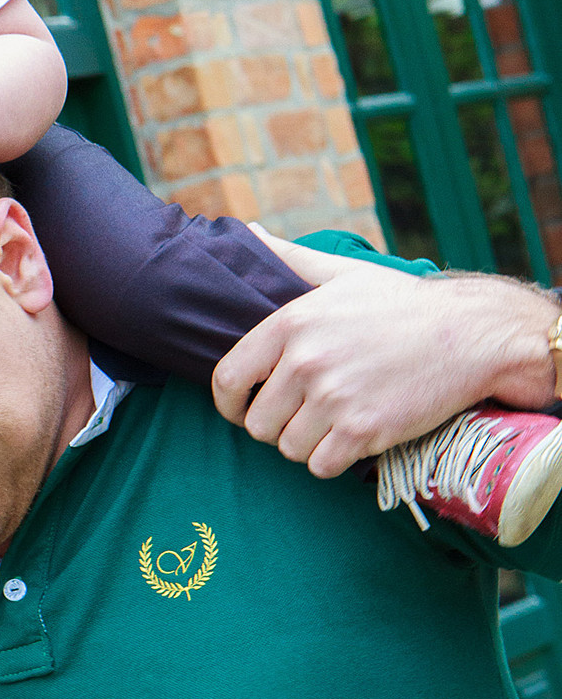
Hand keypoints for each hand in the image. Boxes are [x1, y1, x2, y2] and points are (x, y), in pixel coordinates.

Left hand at [212, 228, 556, 475]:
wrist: (471, 334)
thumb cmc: (402, 304)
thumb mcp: (341, 273)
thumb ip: (289, 258)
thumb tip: (249, 233)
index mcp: (290, 324)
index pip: (227, 379)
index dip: (229, 404)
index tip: (242, 409)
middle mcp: (305, 361)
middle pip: (257, 424)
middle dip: (275, 426)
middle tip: (303, 415)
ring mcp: (334, 399)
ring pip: (288, 449)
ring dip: (306, 444)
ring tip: (332, 422)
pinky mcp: (364, 431)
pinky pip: (321, 466)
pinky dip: (333, 460)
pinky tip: (351, 438)